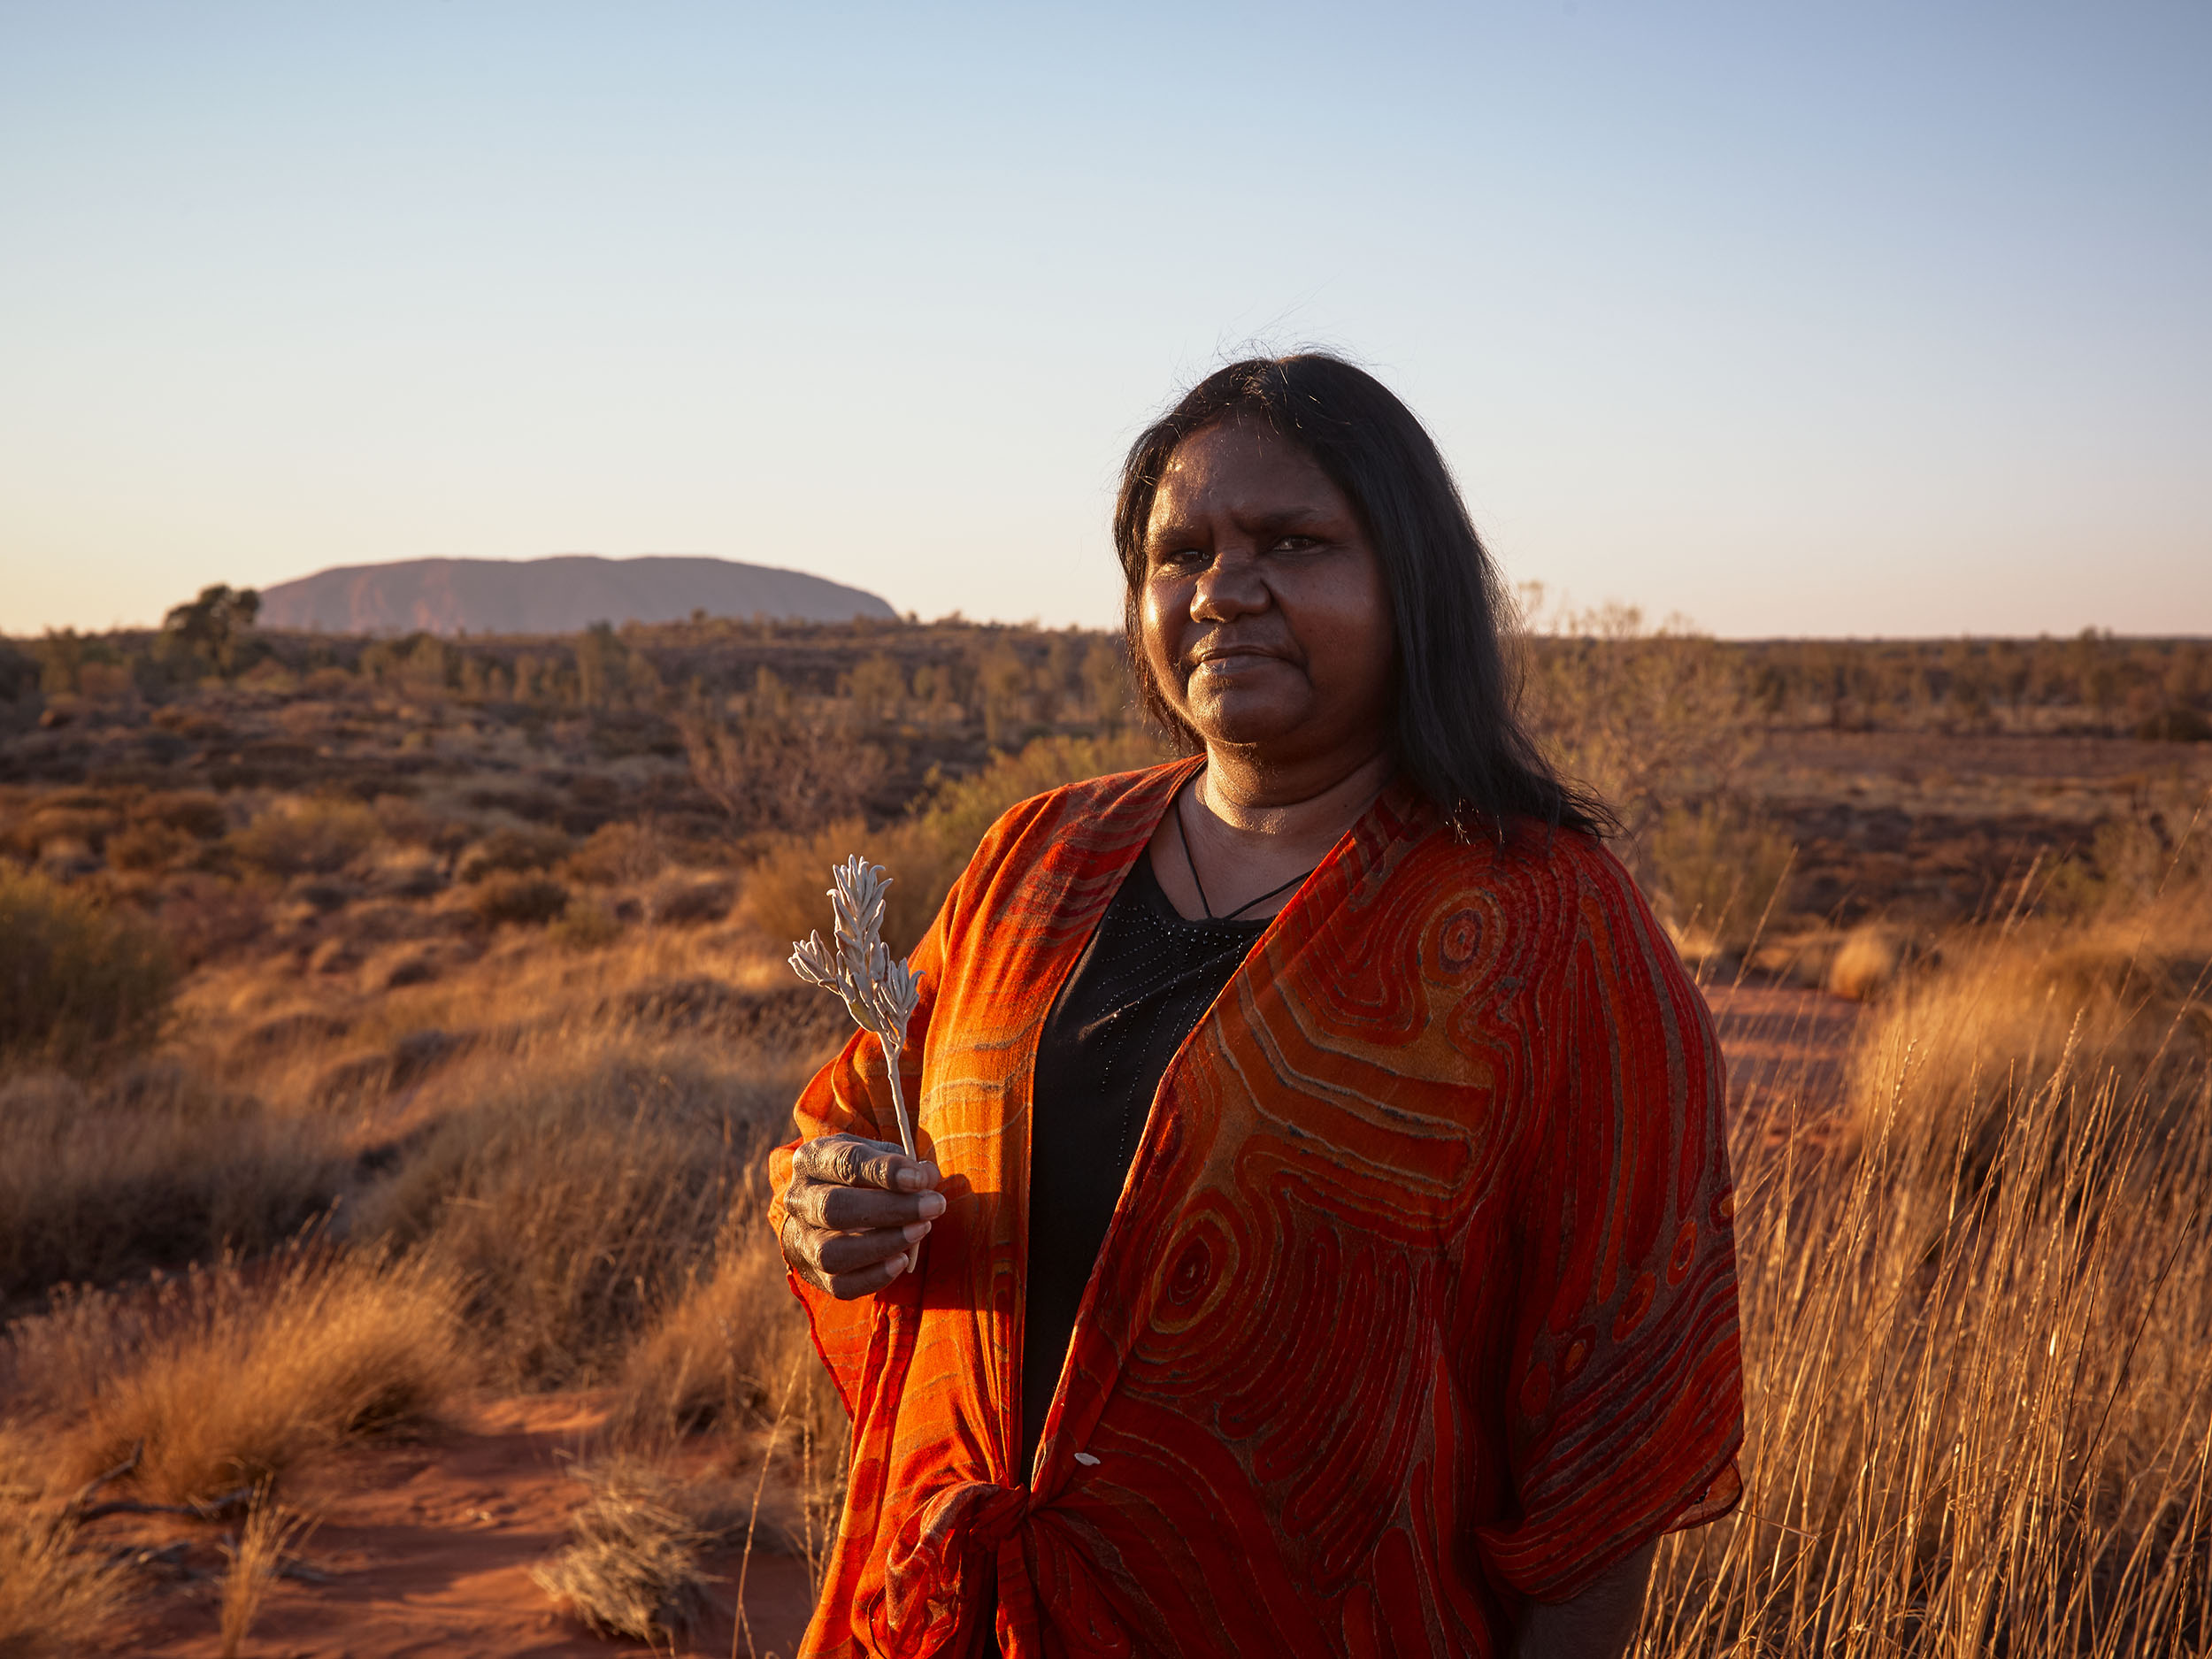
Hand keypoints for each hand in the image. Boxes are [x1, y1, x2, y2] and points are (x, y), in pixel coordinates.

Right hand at [778, 1133, 945, 1299]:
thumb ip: (904, 1165)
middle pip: (834, 1208)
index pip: (845, 1162)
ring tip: (920, 1231)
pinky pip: (840, 1285)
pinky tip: (902, 1260)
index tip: (919, 1178)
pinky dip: (874, 1276)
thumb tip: (928, 1179)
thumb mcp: (878, 1156)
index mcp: (813, 1159)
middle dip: (890, 1209)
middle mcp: (799, 1198)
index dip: (884, 1171)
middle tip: (933, 1206)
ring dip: (883, 1244)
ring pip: (832, 1252)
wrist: (827, 1206)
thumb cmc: (861, 1176)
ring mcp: (801, 1239)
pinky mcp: (813, 1272)